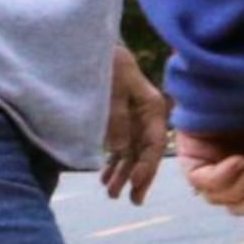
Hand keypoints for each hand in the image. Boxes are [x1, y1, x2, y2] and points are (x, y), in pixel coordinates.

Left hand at [102, 45, 170, 204]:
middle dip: (138, 177)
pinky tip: (103, 176)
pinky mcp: (116, 118)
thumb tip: (120, 150)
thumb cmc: (105, 61)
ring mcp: (130, 118)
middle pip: (145, 152)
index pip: (153, 143)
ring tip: (110, 194)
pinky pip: (117, 145)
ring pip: (130, 151)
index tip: (134, 183)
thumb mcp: (111, 87)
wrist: (89, 43)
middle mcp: (144, 115)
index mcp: (150, 106)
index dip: (147, 165)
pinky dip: (112, 161)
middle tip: (131, 200)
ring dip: (122, 173)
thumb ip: (116, 118)